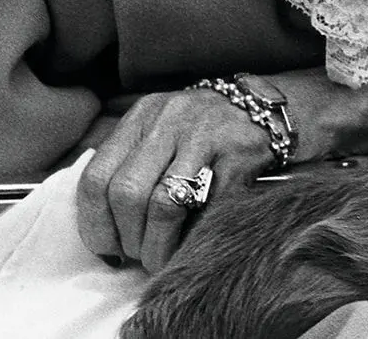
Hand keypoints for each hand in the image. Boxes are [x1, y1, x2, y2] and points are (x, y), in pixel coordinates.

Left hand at [76, 69, 367, 274]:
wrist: (272, 110)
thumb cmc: (210, 129)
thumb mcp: (164, 127)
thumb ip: (132, 158)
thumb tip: (101, 220)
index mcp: (145, 114)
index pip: (97, 176)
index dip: (96, 223)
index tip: (108, 246)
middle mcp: (170, 118)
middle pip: (126, 193)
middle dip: (128, 239)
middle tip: (137, 255)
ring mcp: (204, 134)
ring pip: (161, 204)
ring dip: (157, 246)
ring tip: (161, 257)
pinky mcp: (236, 154)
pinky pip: (203, 207)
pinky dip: (189, 238)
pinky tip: (188, 244)